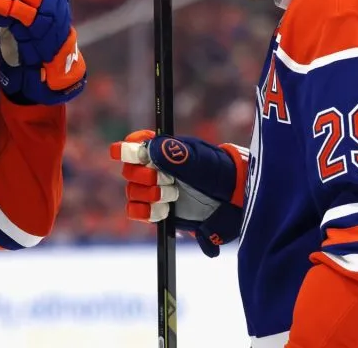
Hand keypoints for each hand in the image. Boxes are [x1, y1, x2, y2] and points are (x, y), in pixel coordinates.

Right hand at [110, 130, 248, 256]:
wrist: (229, 200)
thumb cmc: (215, 172)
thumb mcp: (199, 160)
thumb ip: (174, 152)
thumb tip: (148, 148)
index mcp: (158, 148)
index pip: (131, 145)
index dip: (128, 150)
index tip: (141, 157)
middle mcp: (151, 168)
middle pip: (129, 171)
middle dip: (148, 177)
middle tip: (170, 180)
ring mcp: (152, 189)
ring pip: (132, 192)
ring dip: (152, 195)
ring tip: (174, 196)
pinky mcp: (154, 210)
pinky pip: (135, 211)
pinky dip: (147, 212)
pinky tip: (165, 211)